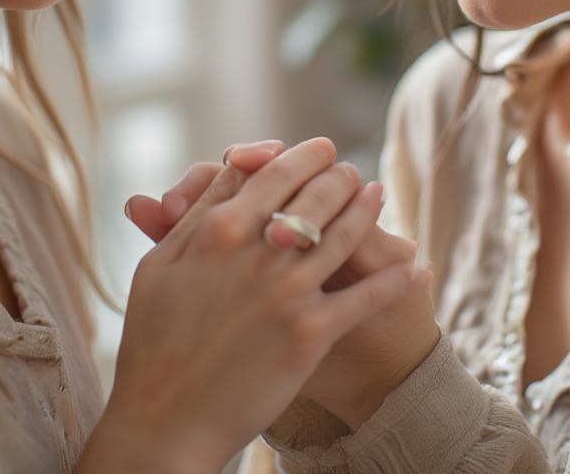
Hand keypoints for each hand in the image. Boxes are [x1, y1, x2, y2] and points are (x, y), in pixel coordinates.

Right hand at [91, 139, 419, 471]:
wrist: (166, 420)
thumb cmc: (153, 341)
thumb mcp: (160, 265)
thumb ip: (196, 214)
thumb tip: (230, 170)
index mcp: (218, 229)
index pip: (273, 171)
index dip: (302, 155)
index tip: (320, 149)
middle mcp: (258, 252)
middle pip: (315, 194)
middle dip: (339, 175)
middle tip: (351, 171)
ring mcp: (288, 291)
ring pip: (345, 233)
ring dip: (368, 208)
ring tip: (377, 192)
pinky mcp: (311, 333)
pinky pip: (365, 297)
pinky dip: (396, 278)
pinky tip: (416, 265)